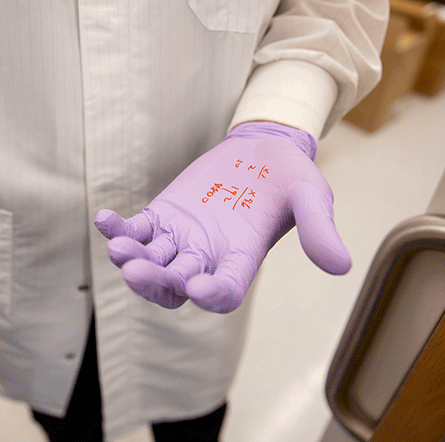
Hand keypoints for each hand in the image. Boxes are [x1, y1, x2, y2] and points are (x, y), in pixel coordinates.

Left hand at [95, 122, 350, 312]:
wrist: (263, 150)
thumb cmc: (290, 177)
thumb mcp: (312, 196)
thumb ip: (320, 229)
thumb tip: (341, 266)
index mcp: (242, 260)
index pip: (224, 291)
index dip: (211, 294)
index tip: (198, 287)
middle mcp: (207, 257)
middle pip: (176, 285)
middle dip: (156, 280)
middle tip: (137, 271)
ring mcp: (181, 239)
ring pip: (150, 260)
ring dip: (131, 257)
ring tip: (119, 248)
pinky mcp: (163, 216)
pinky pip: (136, 229)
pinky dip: (119, 228)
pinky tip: (103, 219)